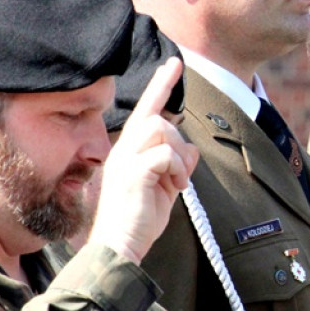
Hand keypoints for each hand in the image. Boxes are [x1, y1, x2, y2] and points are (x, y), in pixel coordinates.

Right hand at [87, 58, 198, 262]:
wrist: (118, 248)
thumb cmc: (138, 222)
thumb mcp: (163, 189)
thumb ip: (175, 167)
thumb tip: (190, 149)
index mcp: (128, 152)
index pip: (147, 110)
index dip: (161, 85)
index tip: (175, 62)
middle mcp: (123, 150)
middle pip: (159, 119)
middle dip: (179, 144)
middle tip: (180, 178)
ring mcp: (125, 159)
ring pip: (162, 130)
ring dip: (178, 157)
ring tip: (175, 184)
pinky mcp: (132, 172)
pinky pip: (165, 153)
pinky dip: (176, 169)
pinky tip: (173, 188)